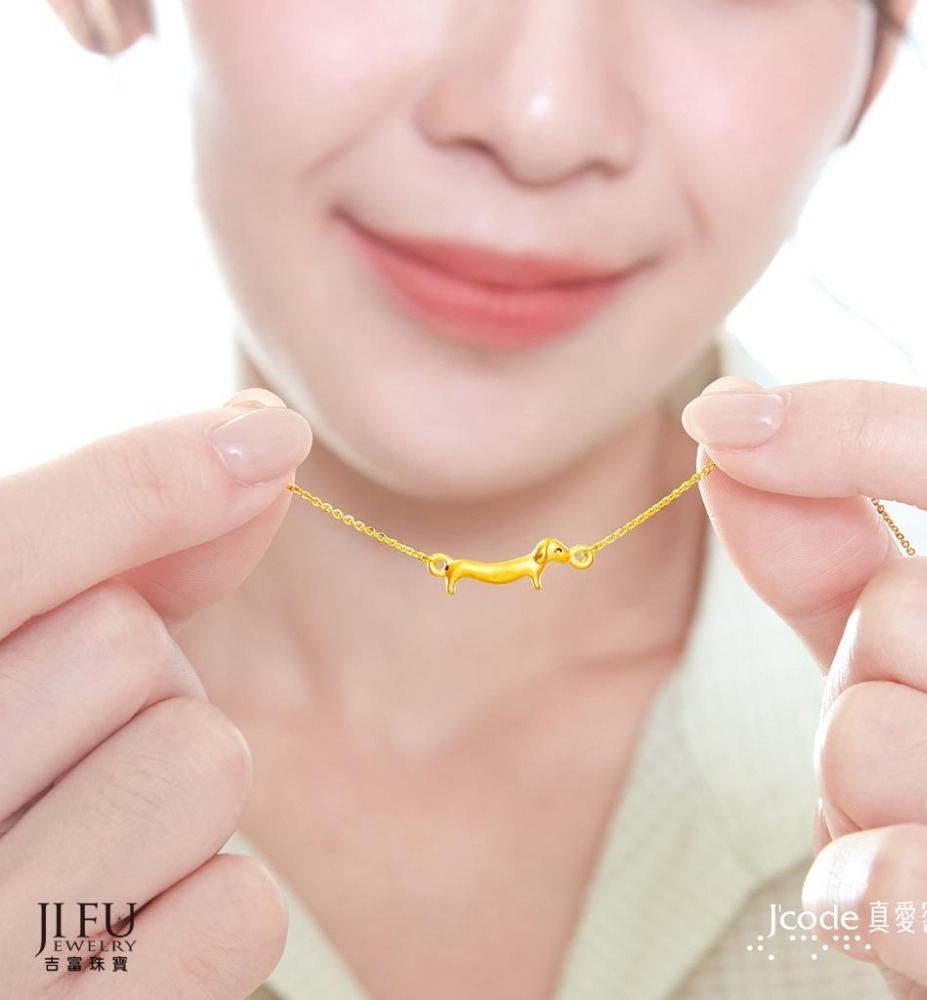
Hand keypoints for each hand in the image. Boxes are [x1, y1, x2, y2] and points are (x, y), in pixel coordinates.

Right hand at [0, 388, 311, 996]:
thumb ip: (124, 555)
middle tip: (74, 747)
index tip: (267, 434)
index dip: (139, 482)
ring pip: (200, 765)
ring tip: (96, 842)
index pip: (2, 548)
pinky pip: (237, 910)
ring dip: (181, 790)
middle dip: (140, 680)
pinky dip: (208, 913)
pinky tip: (124, 939)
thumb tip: (262, 448)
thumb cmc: (6, 791)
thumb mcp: (22, 660)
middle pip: (126, 649)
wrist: (6, 961)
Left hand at [681, 374, 926, 999]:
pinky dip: (860, 894)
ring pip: (867, 739)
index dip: (862, 427)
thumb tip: (728, 437)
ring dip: (851, 796)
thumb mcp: (914, 669)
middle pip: (899, 617)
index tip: (723, 417)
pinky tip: (904, 907)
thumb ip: (834, 559)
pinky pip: (893, 875)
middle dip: (862, 680)